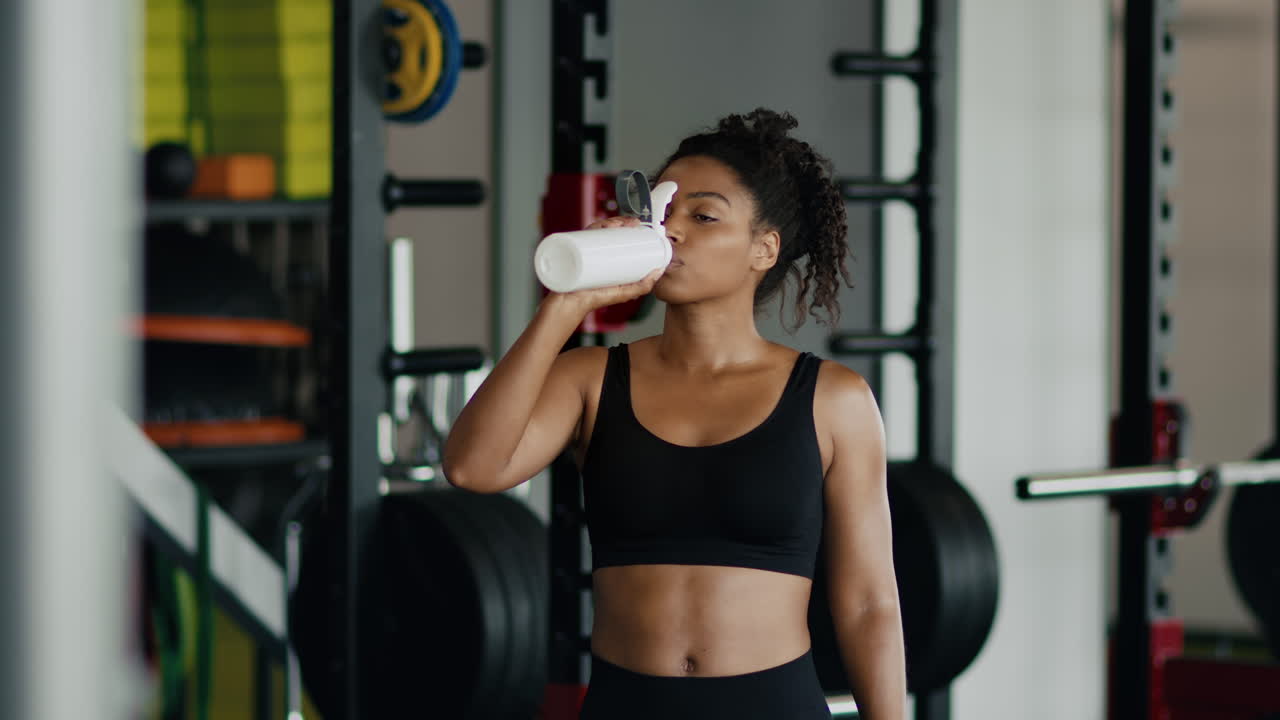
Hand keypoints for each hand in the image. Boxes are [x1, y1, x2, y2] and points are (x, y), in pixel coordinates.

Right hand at [543, 216, 664, 316]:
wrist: (566, 306)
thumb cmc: (591, 300)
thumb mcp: (622, 293)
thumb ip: (641, 286)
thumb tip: (658, 272)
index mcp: (604, 257)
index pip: (615, 236)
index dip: (625, 227)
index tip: (637, 224)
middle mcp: (592, 251)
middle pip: (606, 230)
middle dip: (620, 222)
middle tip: (632, 223)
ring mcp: (581, 250)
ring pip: (595, 230)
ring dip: (608, 222)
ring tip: (619, 225)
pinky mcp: (571, 251)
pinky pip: (581, 235)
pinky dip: (592, 228)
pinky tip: (601, 226)